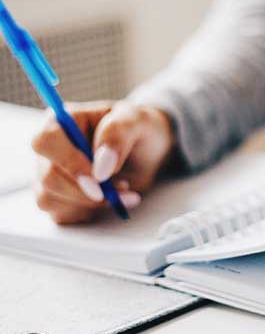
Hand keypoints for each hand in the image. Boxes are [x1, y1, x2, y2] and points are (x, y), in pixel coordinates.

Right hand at [32, 101, 175, 223]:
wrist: (148, 151)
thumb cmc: (139, 129)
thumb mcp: (137, 120)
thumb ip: (117, 135)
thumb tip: (101, 167)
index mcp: (62, 120)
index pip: (46, 142)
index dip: (70, 163)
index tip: (100, 178)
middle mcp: (50, 148)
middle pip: (49, 177)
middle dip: (88, 190)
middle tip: (123, 187)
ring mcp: (50, 174)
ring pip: (51, 198)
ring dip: (91, 203)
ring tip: (122, 189)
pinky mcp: (58, 197)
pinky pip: (61, 213)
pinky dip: (89, 212)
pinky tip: (110, 199)